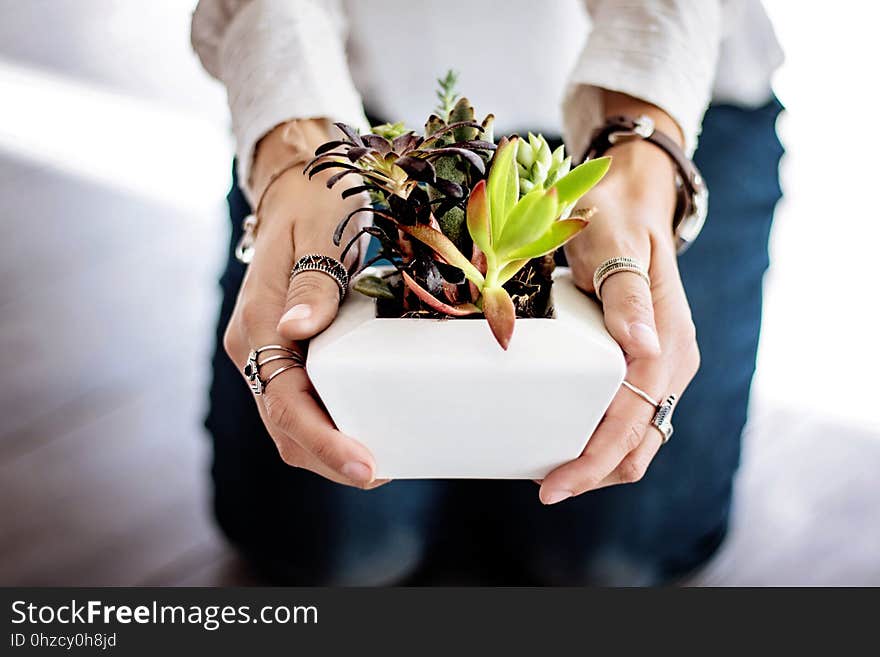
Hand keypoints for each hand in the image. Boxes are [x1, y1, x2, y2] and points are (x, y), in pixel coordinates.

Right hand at [223, 122, 384, 488]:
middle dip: (331, 460)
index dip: (326, 443)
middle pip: (286, 428)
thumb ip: (312, 284)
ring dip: (331, 450)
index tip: (368, 468)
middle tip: (384, 472)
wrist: (298, 187)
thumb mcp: (319, 233)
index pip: (286, 405)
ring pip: (292, 423)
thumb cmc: (314, 203)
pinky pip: (304, 402)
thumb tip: (296, 331)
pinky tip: (369, 428)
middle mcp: (256, 348)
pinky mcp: (288, 353)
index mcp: (257, 326)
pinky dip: (333, 426)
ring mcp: (270, 352)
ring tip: (384, 462)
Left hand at [538, 138, 699, 503]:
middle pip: (638, 444)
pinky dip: (600, 439)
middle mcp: (671, 362)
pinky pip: (627, 417)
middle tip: (545, 487)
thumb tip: (642, 348)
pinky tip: (566, 438)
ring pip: (636, 438)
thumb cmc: (616, 219)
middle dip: (594, 473)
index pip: (632, 421)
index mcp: (668, 343)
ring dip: (597, 462)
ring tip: (549, 471)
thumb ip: (626, 294)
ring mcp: (660, 365)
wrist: (630, 202)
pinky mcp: (644, 364)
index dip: (593, 460)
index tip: (553, 485)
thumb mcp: (614, 245)